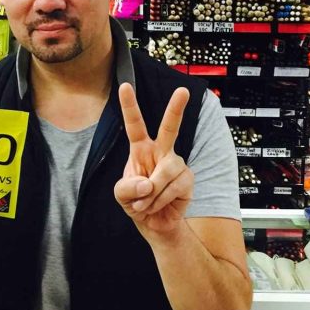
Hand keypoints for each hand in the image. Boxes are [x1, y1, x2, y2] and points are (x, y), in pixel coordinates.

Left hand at [114, 83, 192, 244]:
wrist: (154, 224)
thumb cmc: (137, 203)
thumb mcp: (121, 195)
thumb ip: (126, 188)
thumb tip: (147, 184)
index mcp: (141, 149)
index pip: (135, 124)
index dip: (129, 106)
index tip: (125, 86)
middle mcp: (161, 151)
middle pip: (169, 127)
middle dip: (176, 109)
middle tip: (183, 91)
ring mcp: (176, 164)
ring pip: (165, 172)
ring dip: (151, 193)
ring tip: (145, 203)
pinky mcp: (187, 179)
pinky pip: (173, 188)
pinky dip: (160, 201)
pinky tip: (158, 204)